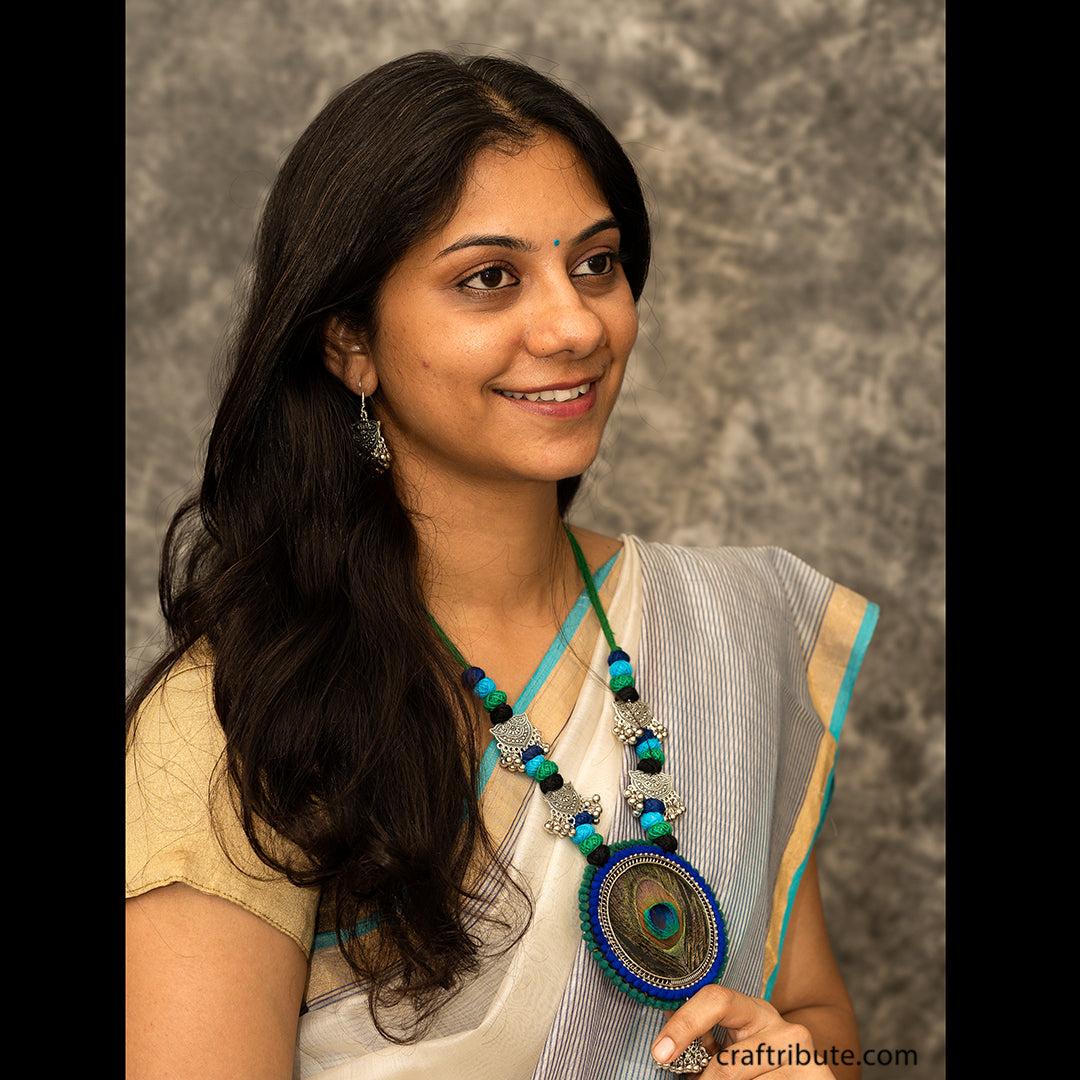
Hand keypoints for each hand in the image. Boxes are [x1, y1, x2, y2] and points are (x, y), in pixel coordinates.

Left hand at [651, 985, 845, 1077]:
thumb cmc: (759, 1067)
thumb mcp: (731, 1049)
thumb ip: (704, 1040)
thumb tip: (665, 1035)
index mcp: (753, 1010)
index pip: (716, 999)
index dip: (684, 1024)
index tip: (660, 1052)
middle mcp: (781, 1025)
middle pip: (726, 1065)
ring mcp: (800, 1053)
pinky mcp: (816, 1077)